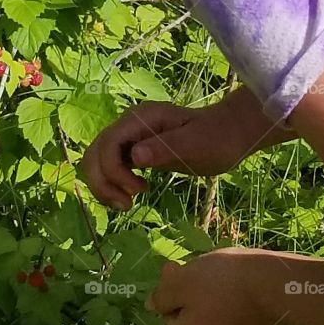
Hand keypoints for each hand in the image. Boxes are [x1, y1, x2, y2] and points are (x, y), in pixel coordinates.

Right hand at [79, 100, 255, 210]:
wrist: (229, 135)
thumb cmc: (217, 138)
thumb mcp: (195, 145)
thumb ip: (165, 149)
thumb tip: (135, 157)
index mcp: (141, 118)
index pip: (108, 143)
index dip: (114, 171)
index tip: (138, 192)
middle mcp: (129, 126)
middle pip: (94, 153)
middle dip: (102, 181)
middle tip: (126, 205)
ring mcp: (130, 138)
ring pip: (98, 161)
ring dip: (103, 185)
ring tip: (126, 205)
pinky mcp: (134, 151)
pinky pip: (110, 167)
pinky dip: (111, 185)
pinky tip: (128, 198)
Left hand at [145, 248, 288, 324]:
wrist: (276, 286)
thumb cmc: (222, 281)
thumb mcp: (182, 281)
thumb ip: (162, 296)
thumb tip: (149, 304)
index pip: (170, 317)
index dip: (174, 292)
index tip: (185, 270)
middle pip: (192, 321)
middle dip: (194, 298)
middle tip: (205, 272)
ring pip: (215, 320)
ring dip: (216, 301)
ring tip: (228, 277)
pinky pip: (237, 320)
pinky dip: (237, 306)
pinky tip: (245, 288)